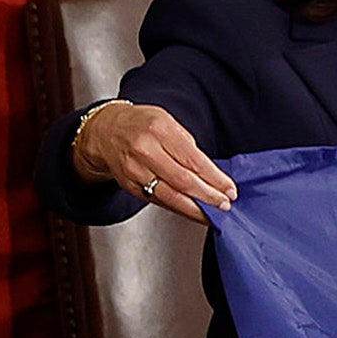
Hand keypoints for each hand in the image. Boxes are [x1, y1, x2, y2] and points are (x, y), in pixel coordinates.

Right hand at [72, 101, 232, 218]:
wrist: (106, 131)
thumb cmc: (143, 125)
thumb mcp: (169, 123)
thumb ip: (189, 148)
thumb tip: (212, 175)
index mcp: (159, 131)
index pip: (194, 161)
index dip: (215, 179)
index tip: (230, 190)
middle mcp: (145, 151)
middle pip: (183, 182)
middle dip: (208, 197)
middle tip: (225, 204)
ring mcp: (135, 170)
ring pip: (170, 197)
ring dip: (195, 209)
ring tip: (213, 214)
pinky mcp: (130, 186)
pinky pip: (159, 201)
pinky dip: (179, 208)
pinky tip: (193, 210)